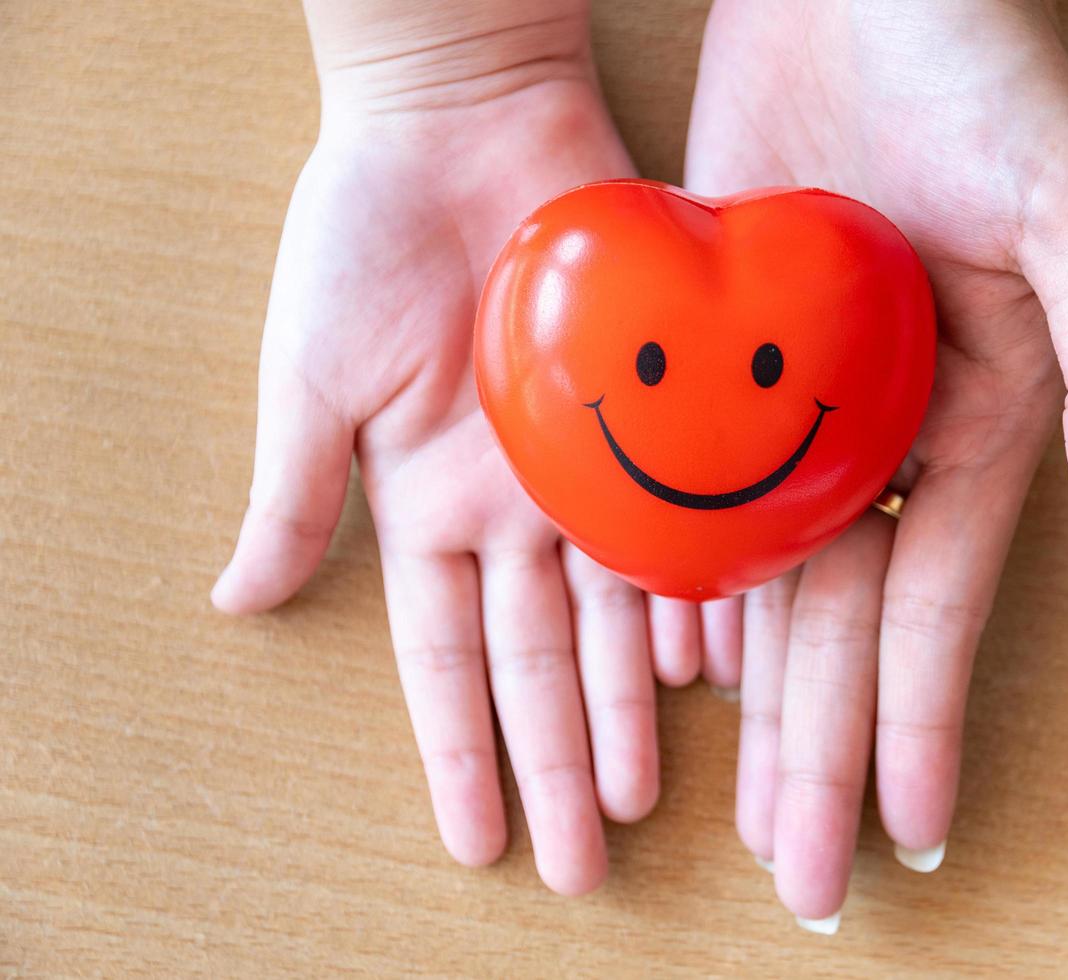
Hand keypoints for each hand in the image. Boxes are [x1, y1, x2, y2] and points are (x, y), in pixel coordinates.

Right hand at [212, 4, 686, 894]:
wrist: (464, 118)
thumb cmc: (367, 235)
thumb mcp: (309, 378)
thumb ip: (295, 496)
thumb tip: (234, 602)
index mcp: (425, 509)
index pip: (447, 664)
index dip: (461, 755)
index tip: (481, 844)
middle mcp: (511, 506)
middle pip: (540, 664)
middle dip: (559, 763)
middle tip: (587, 862)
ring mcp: (583, 467)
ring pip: (615, 619)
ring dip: (628, 712)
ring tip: (649, 801)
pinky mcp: (651, 413)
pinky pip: (681, 527)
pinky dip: (698, 599)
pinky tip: (718, 674)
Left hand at [685, 0, 1067, 922]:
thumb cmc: (985, 75)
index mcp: (982, 419)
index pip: (939, 606)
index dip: (921, 725)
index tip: (907, 831)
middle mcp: (890, 434)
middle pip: (849, 626)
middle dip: (827, 751)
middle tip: (805, 870)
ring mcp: (802, 407)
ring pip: (772, 586)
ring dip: (758, 701)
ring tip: (743, 805)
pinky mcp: (725, 359)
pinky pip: (702, 502)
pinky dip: (689, 592)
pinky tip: (676, 670)